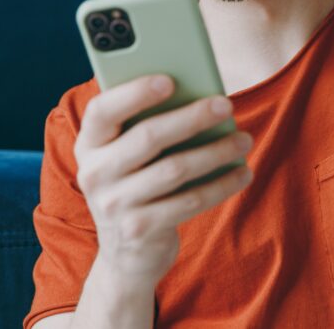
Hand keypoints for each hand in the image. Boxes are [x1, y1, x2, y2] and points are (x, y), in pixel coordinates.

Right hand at [73, 74, 253, 285]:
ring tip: (243, 139)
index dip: (134, 93)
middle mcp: (94, 173)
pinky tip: (242, 172)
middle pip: (148, 136)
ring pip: (174, 169)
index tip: (169, 80)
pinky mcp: (140, 230)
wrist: (126, 253)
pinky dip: (221, 185)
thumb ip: (145, 124)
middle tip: (226, 104)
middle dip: (191, 117)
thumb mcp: (127, 155)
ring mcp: (115, 205)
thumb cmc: (136, 182)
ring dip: (215, 151)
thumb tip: (198, 94)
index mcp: (89, 144)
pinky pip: (189, 201)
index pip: (102, 110)